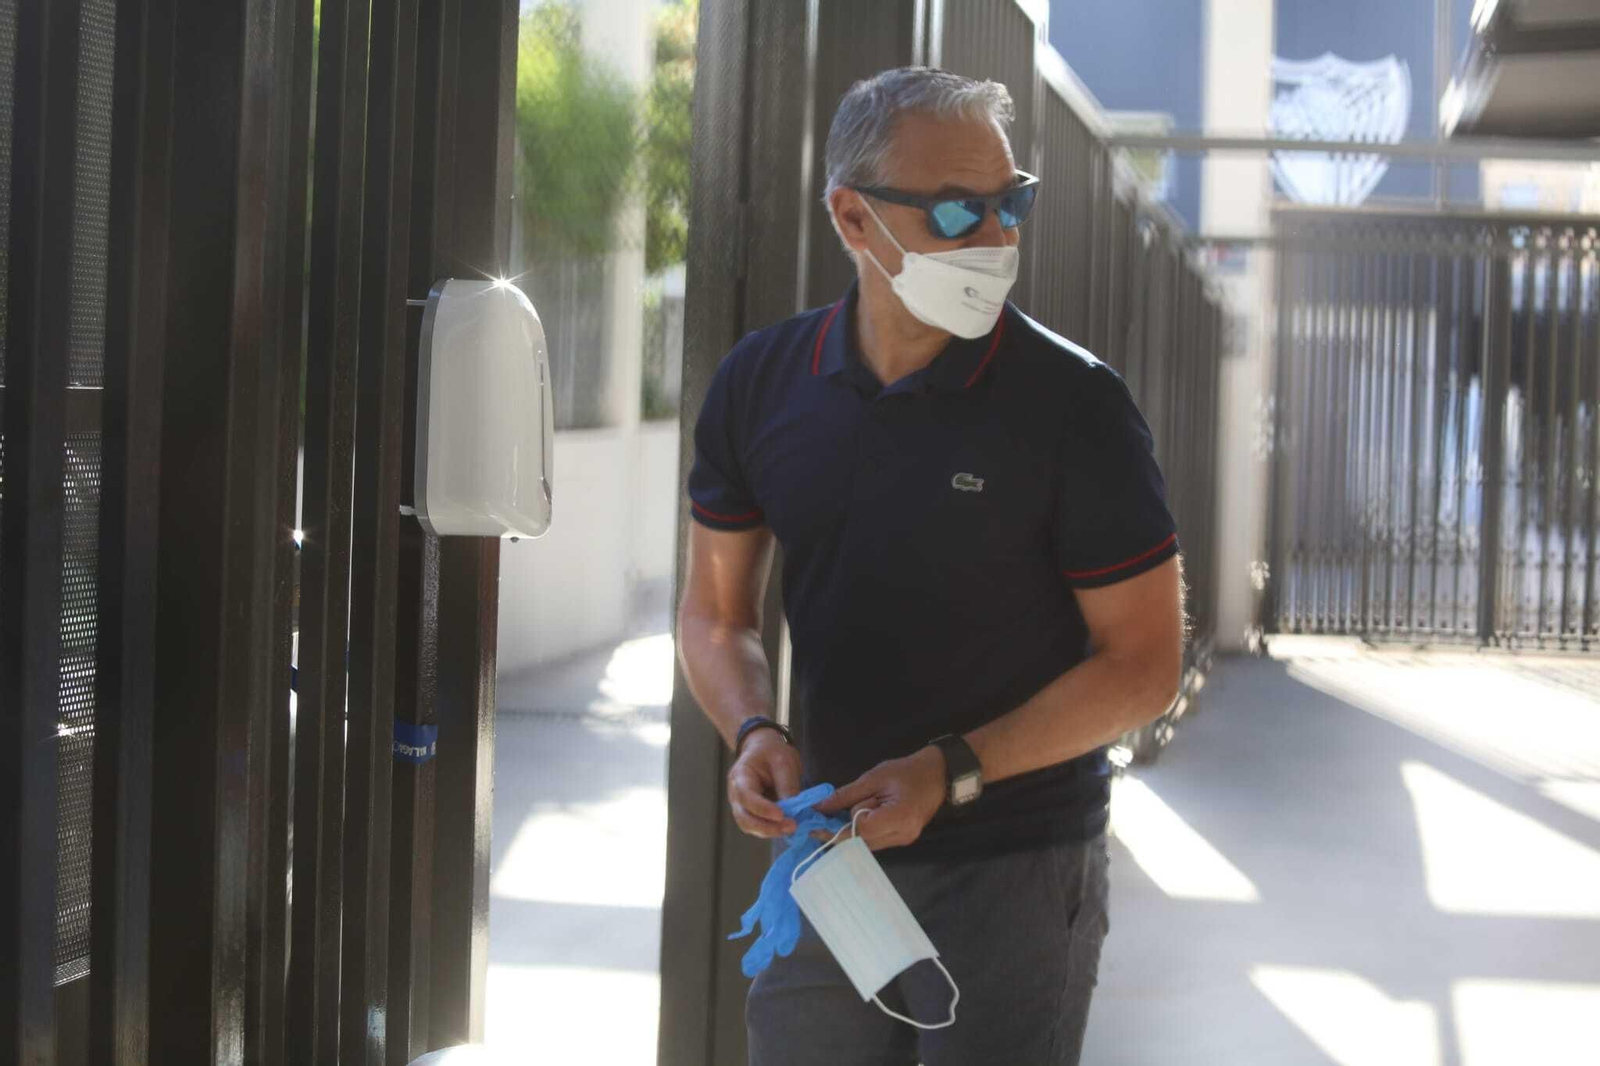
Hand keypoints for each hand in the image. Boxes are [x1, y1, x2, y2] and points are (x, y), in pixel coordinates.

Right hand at [726, 728, 802, 838]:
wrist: (764, 749)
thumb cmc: (771, 752)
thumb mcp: (784, 761)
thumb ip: (788, 785)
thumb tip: (795, 811)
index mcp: (740, 776)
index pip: (746, 796)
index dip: (762, 808)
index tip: (781, 814)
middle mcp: (736, 794)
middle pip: (744, 818)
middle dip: (767, 827)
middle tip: (791, 826)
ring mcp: (742, 805)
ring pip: (750, 826)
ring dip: (770, 831)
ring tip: (792, 828)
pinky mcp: (752, 813)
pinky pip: (758, 826)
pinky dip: (771, 829)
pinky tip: (787, 827)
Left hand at [814, 747, 945, 850]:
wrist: (937, 774)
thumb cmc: (907, 771)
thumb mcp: (873, 778)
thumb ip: (846, 795)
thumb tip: (820, 807)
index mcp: (898, 818)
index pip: (860, 830)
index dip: (841, 823)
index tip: (826, 815)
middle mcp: (901, 836)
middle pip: (861, 842)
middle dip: (842, 829)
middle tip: (824, 817)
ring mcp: (903, 841)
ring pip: (866, 844)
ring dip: (852, 830)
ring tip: (844, 812)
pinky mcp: (901, 840)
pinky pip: (875, 840)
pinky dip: (863, 831)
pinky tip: (858, 816)